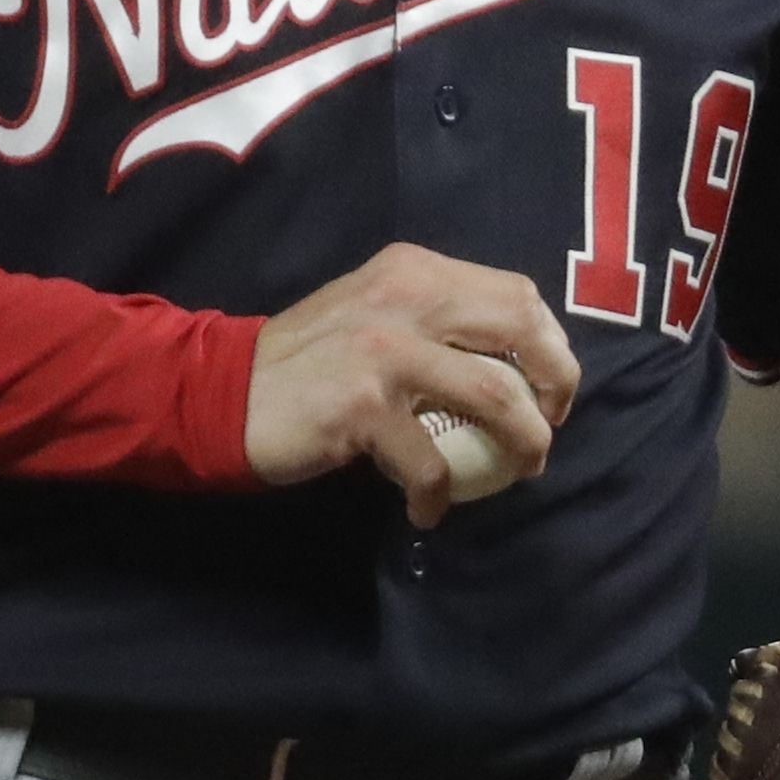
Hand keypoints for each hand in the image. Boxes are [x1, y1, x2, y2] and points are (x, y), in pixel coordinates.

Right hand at [246, 244, 581, 527]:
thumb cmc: (308, 359)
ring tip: (519, 470)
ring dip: (524, 441)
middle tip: (549, 428)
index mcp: (415, 271)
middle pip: (522, 330)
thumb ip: (435, 319)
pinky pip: (431, 462)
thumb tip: (511, 360)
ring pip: (496, 394)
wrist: (222, 390)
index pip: (518, 294)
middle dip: (558, 384)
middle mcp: (406, 298)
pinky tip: (426, 508)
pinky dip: (438, 495)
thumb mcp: (374, 310)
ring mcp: (385, 351)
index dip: (551, 345)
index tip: (551, 388)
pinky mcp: (363, 408)